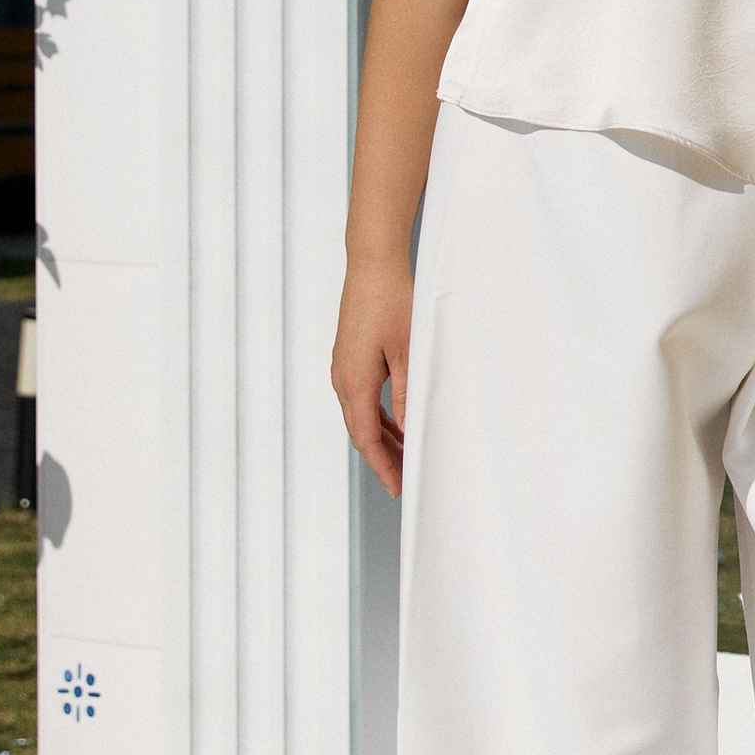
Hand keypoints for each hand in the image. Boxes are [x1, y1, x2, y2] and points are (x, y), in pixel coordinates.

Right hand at [331, 262, 413, 499]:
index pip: (367, 439)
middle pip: (362, 432)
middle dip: (384, 459)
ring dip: (382, 439)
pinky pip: (362, 399)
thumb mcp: (409, 352)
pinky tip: (396, 424)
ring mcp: (342, 369)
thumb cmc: (393, 302)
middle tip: (405, 482)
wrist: (372, 265)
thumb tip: (411, 431)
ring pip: (361, 417)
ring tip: (405, 458)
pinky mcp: (348, 359)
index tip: (399, 489)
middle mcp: (342, 380)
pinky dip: (379, 417)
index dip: (384, 467)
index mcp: (355, 383)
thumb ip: (408, 394)